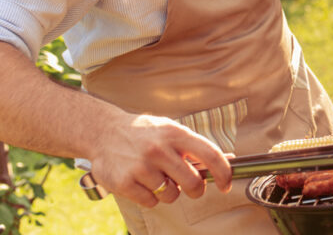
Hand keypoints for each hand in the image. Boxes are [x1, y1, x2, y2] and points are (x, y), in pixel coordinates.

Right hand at [88, 113, 232, 207]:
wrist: (103, 132)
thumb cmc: (145, 134)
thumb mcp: (171, 131)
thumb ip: (196, 147)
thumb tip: (229, 160)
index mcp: (175, 134)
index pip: (210, 154)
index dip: (224, 173)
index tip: (227, 185)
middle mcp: (159, 149)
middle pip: (192, 182)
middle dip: (196, 190)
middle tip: (190, 187)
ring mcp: (141, 167)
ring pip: (171, 195)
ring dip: (169, 191)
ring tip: (157, 177)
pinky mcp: (125, 183)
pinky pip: (151, 202)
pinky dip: (151, 197)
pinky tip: (142, 182)